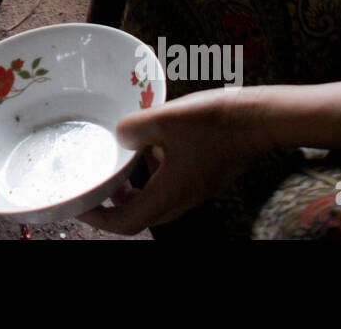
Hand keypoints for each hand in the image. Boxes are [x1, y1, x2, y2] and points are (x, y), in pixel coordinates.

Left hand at [78, 87, 271, 234]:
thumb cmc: (215, 122)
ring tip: (117, 165)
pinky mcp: (206, 174)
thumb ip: (132, 130)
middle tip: (95, 187)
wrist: (260, 117)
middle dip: (114, 206)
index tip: (80, 205)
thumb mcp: (163, 120)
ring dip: (134, 189)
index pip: (126, 223)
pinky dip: (154, 173)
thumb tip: (120, 137)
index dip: (98, 219)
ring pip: (157, 199)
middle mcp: (183, 198)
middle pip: (141, 215)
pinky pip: (173, 183)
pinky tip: (151, 145)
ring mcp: (197, 188)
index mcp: (170, 194)